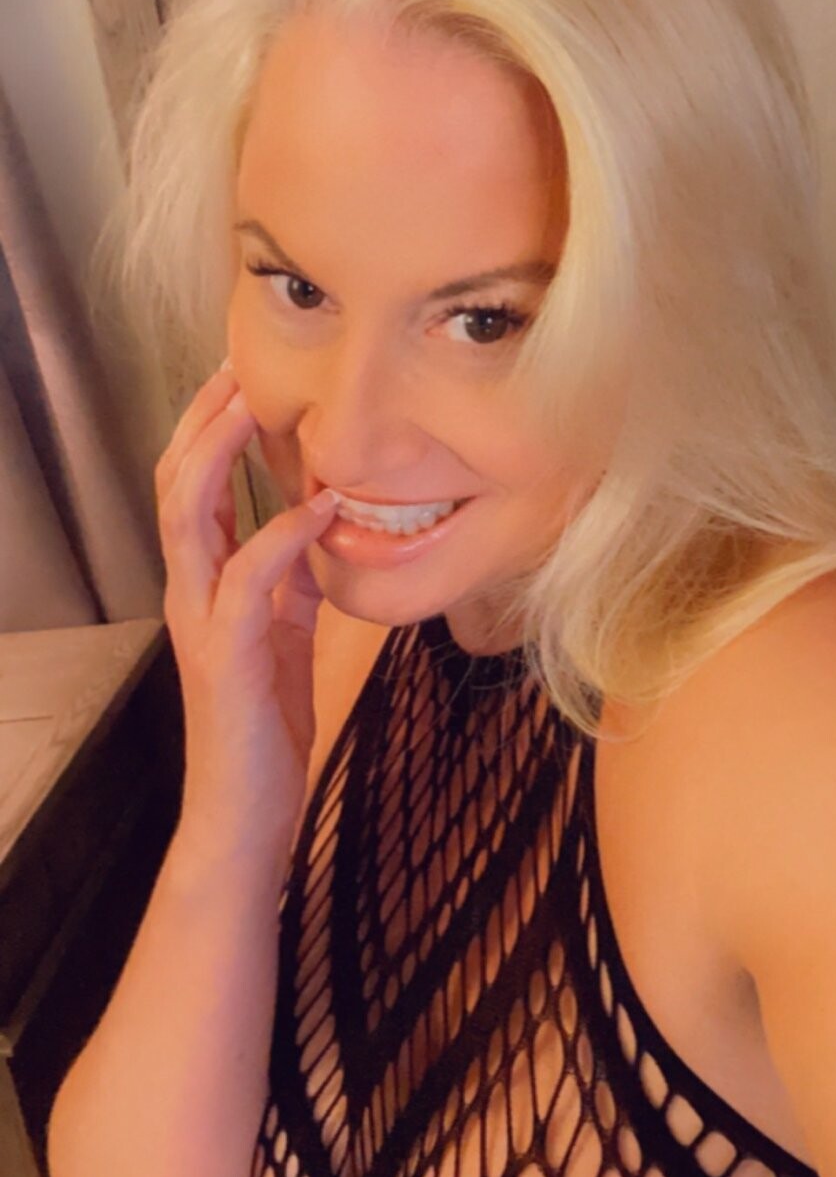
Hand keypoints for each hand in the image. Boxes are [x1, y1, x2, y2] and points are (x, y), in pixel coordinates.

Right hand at [154, 362, 336, 868]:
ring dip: (219, 453)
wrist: (245, 813)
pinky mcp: (227, 654)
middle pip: (175, 480)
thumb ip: (289, 580)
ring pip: (188, 513)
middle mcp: (191, 592)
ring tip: (256, 405)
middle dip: (205, 417)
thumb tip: (313, 525)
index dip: (210, 426)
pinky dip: (280, 533)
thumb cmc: (263, 729)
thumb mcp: (285, 635)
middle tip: (241, 363)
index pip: (191, 484)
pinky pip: (247, 578)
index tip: (244, 374)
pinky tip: (318, 505)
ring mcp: (202, 620)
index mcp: (204, 584)